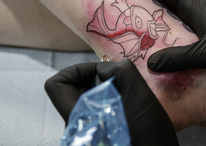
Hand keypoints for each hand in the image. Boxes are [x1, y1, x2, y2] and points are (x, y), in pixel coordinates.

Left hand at [44, 60, 178, 145]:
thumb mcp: (139, 96)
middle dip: (98, 79)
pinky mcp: (101, 137)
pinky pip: (100, 110)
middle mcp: (78, 128)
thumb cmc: (149, 137)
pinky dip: (114, 101)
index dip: (77, 70)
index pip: (56, 85)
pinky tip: (132, 108)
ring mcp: (89, 134)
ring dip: (109, 90)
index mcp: (79, 119)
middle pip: (75, 90)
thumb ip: (119, 73)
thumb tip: (106, 68)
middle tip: (121, 82)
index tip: (101, 70)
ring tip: (130, 96)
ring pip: (89, 100)